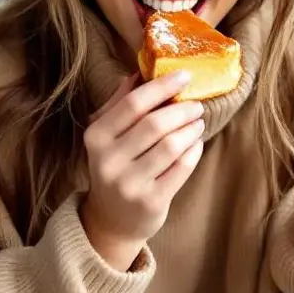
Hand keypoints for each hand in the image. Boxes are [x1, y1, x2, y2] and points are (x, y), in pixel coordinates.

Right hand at [80, 71, 205, 269]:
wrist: (112, 219)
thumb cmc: (116, 166)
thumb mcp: (107, 136)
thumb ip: (119, 104)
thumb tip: (138, 73)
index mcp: (96, 137)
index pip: (132, 104)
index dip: (161, 87)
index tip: (184, 75)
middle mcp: (108, 161)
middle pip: (155, 124)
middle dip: (182, 109)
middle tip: (196, 104)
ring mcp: (129, 184)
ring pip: (171, 146)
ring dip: (191, 129)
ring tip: (197, 122)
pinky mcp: (150, 202)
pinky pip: (181, 168)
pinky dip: (194, 151)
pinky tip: (196, 143)